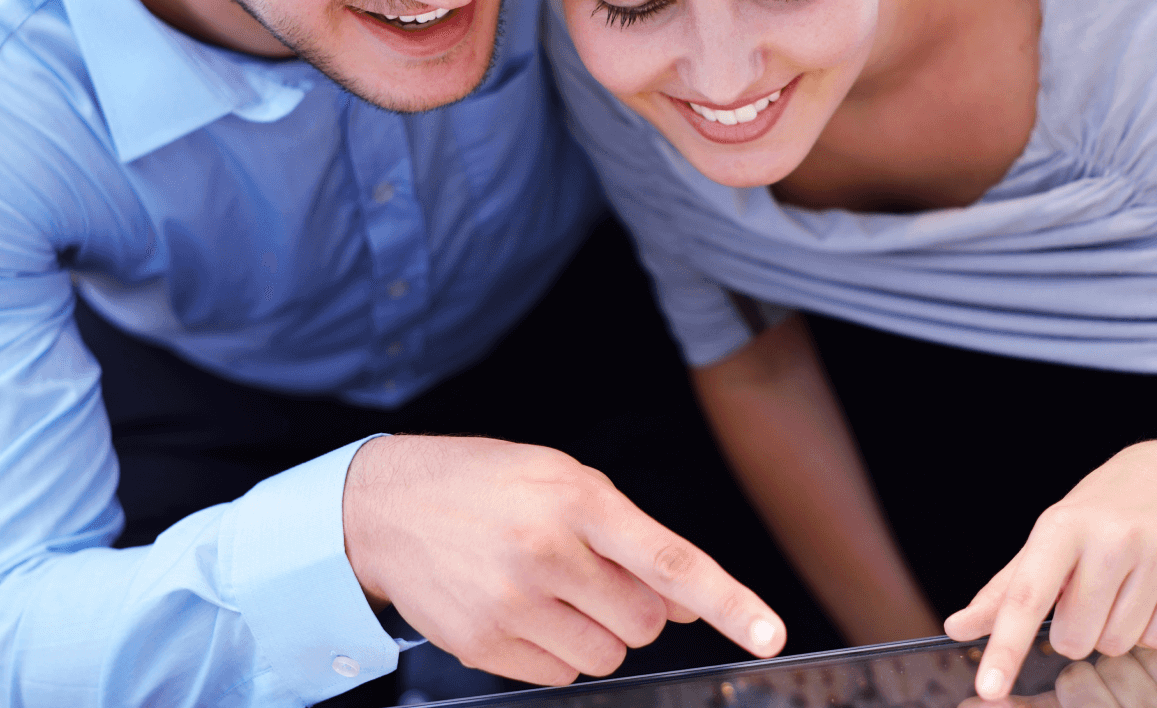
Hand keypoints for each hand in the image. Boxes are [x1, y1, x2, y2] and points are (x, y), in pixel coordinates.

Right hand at [342, 434, 786, 684]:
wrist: (385, 507)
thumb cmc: (487, 484)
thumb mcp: (564, 481)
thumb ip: (631, 538)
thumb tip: (687, 602)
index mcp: (578, 500)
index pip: (671, 561)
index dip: (729, 602)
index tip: (770, 634)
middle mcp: (547, 553)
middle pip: (644, 623)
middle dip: (633, 608)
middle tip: (589, 573)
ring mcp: (513, 604)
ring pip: (606, 656)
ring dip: (595, 633)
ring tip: (549, 589)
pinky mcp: (484, 645)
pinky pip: (560, 675)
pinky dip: (556, 651)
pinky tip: (520, 610)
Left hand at [945, 440, 1156, 699]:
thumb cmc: (1101, 512)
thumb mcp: (1051, 537)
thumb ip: (1006, 590)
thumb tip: (957, 629)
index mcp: (1062, 526)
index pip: (1026, 597)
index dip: (1006, 648)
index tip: (988, 689)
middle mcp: (1111, 536)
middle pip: (1075, 638)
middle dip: (1076, 630)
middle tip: (1089, 592)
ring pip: (1118, 643)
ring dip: (1114, 630)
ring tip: (1124, 586)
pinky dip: (1151, 628)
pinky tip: (1154, 590)